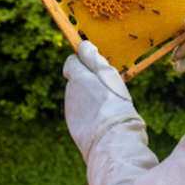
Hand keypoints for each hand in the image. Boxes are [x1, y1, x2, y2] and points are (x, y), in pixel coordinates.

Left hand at [63, 41, 142, 160]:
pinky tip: (102, 121)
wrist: (111, 140)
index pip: (71, 62)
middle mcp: (69, 93)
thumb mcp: (109, 77)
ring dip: (89, 99)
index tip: (95, 68)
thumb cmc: (115, 105)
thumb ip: (94, 59)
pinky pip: (81, 115)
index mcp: (77, 78)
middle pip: (76, 80)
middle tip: (107, 89)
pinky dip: (89, 115)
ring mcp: (70, 111)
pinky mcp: (74, 127)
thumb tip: (84, 45)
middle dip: (88, 81)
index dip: (82, 62)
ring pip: (78, 98)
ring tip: (108, 107)